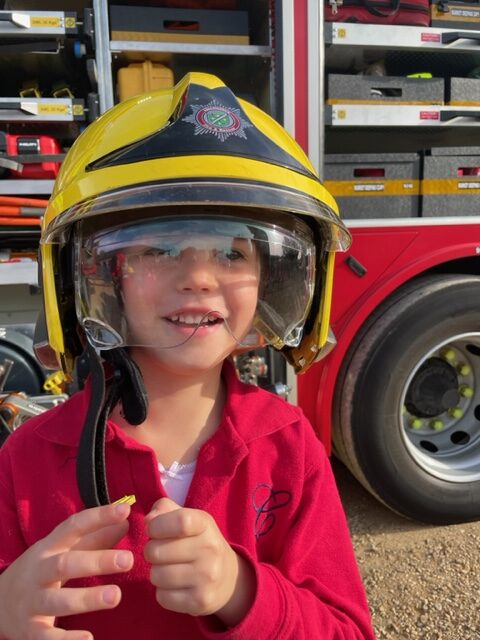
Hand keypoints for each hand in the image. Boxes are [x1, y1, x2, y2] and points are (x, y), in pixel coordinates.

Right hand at [0, 503, 133, 639]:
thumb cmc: (41, 571)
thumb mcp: (62, 551)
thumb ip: (94, 538)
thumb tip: (126, 523)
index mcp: (49, 547)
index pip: (74, 526)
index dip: (98, 517)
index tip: (124, 510)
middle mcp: (38, 572)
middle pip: (66, 564)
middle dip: (97, 561)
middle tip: (128, 560)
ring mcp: (32, 602)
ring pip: (58, 600)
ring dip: (87, 599)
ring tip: (115, 596)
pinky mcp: (29, 631)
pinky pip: (47, 637)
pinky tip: (88, 639)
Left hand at [145, 498, 253, 623]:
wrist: (228, 577)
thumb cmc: (198, 541)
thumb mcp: (188, 518)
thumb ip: (164, 510)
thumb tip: (148, 520)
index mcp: (205, 524)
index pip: (180, 521)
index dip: (157, 526)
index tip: (153, 530)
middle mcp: (210, 550)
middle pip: (156, 551)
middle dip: (151, 551)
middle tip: (161, 552)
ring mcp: (207, 577)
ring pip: (156, 575)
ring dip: (156, 573)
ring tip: (168, 569)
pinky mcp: (200, 601)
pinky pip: (162, 597)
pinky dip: (163, 592)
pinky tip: (175, 586)